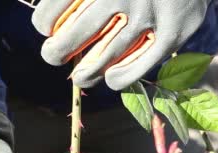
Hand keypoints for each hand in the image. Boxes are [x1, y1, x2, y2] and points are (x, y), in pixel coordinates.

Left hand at [32, 0, 208, 89]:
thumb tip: (54, 14)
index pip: (57, 5)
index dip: (44, 22)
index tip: (46, 29)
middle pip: (78, 32)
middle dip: (58, 51)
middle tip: (52, 56)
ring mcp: (148, 13)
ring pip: (108, 54)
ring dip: (88, 72)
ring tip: (79, 78)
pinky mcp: (172, 31)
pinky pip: (142, 63)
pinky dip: (123, 76)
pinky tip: (111, 79)